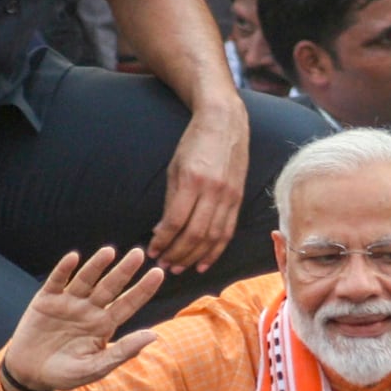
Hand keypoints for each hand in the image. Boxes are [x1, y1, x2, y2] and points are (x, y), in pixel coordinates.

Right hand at [4, 246, 164, 390]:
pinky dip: (64, 269)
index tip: (158, 273)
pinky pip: (56, 281)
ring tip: (109, 252)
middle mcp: (89, 309)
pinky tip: (73, 258)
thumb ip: (123, 352)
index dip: (143, 289)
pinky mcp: (46, 299)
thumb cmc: (65, 373)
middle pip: (110, 287)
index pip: (128, 304)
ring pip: (85, 280)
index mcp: (104, 325)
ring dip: (96, 266)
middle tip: (139, 254)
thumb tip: (154, 335)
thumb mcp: (95, 367)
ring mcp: (68, 302)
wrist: (30, 373)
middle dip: (124, 271)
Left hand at [150, 101, 247, 272]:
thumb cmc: (194, 143)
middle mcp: (213, 190)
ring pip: (212, 237)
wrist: (225, 123)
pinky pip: (227, 232)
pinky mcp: (238, 199)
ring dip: (194, 257)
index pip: (175, 221)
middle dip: (177, 254)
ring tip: (179, 268)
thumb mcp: (175, 167)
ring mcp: (229, 196)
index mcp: (193, 180)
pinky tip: (203, 263)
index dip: (163, 241)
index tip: (152, 251)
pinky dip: (215, 251)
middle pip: (195, 234)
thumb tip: (163, 231)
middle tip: (163, 265)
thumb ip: (171, 199)